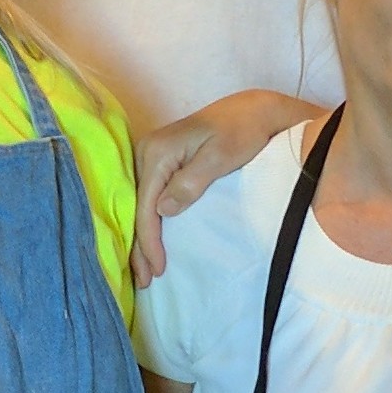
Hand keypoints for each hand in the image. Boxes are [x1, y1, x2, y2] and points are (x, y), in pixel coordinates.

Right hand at [134, 91, 318, 283]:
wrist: (254, 111)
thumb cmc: (242, 132)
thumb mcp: (220, 157)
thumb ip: (190, 182)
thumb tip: (161, 211)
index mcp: (157, 151)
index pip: (146, 206)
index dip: (149, 240)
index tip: (157, 269)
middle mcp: (147, 152)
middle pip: (137, 207)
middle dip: (140, 245)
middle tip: (144, 281)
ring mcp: (152, 156)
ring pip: (141, 205)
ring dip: (143, 237)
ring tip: (145, 269)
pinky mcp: (162, 161)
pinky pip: (149, 197)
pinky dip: (149, 221)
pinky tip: (150, 241)